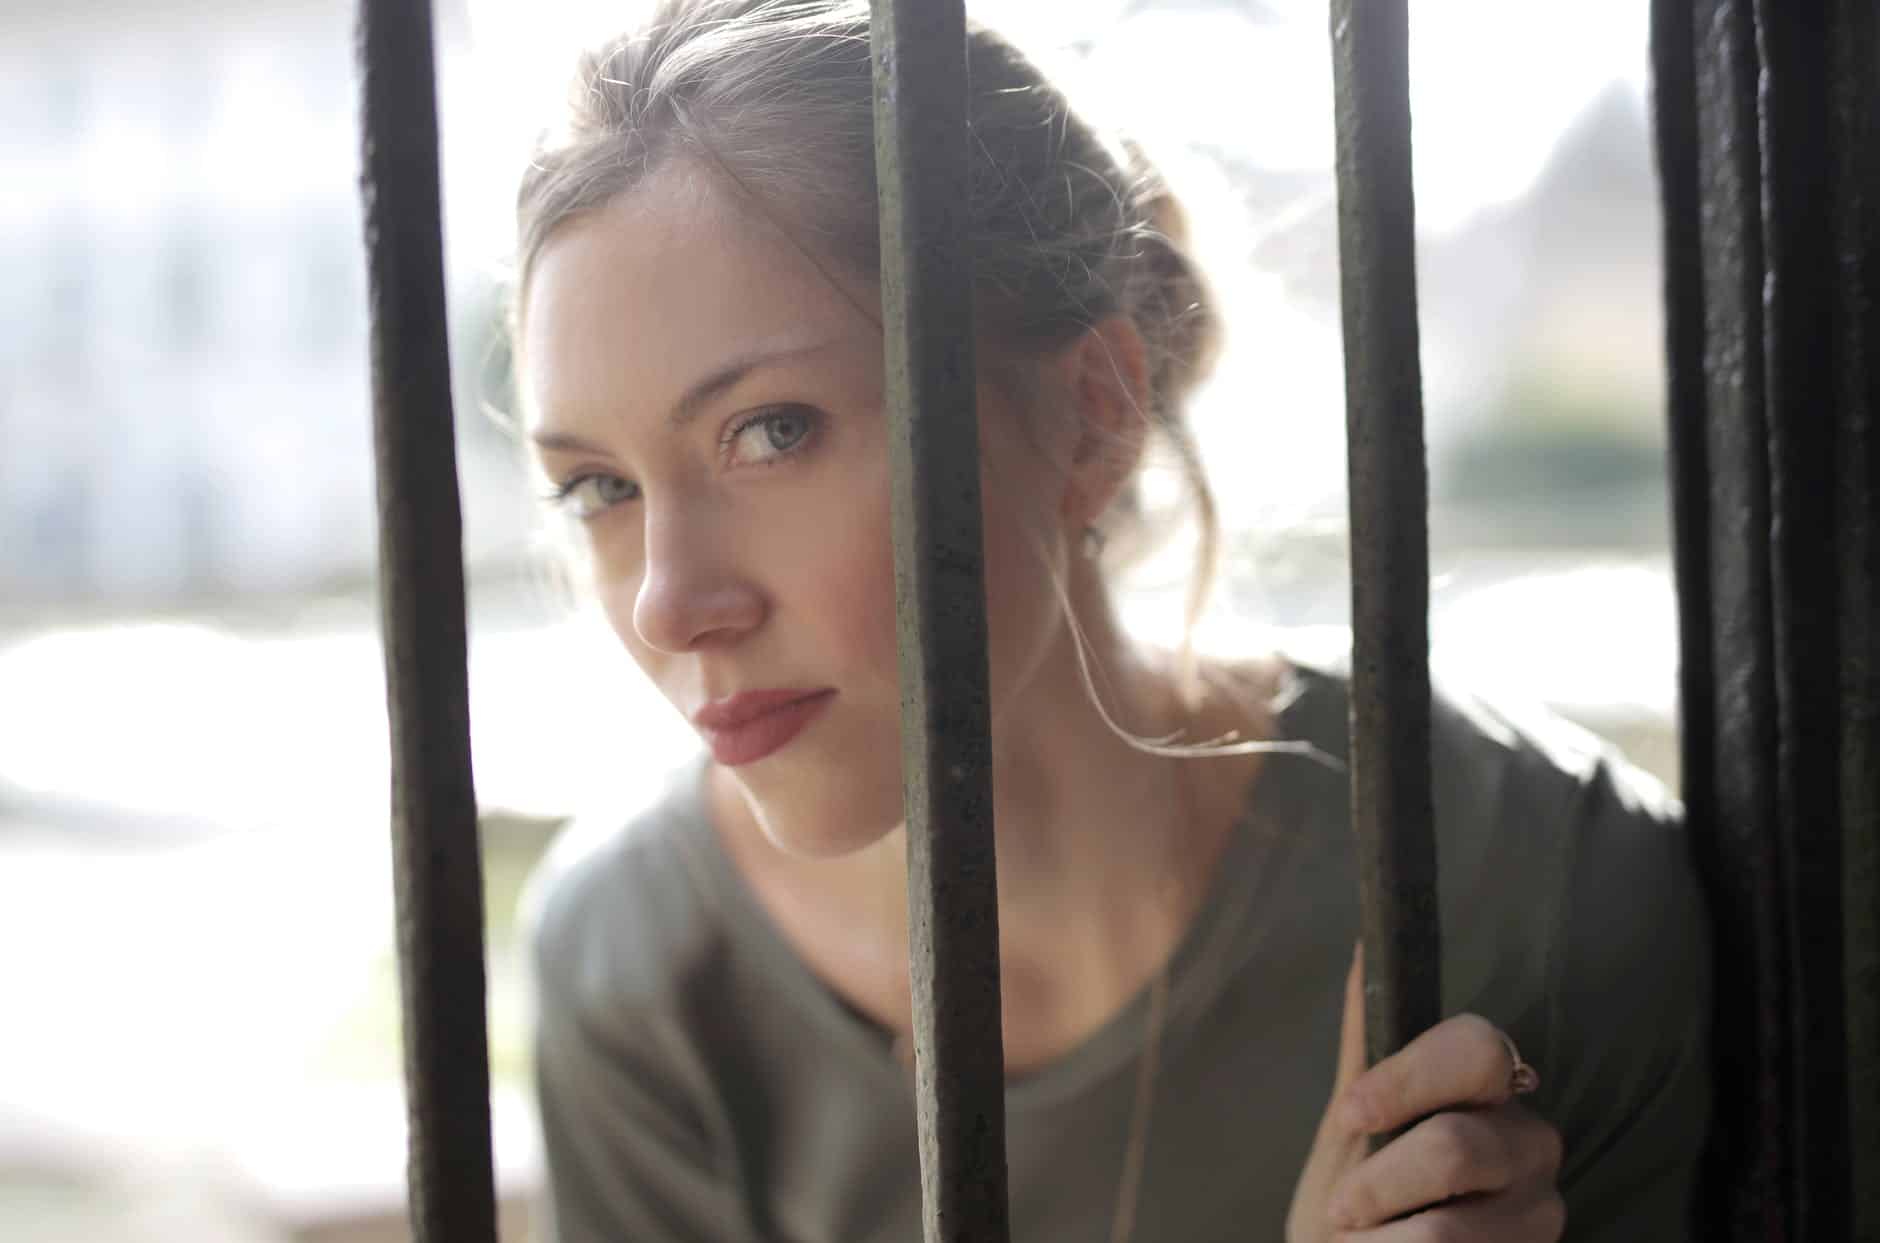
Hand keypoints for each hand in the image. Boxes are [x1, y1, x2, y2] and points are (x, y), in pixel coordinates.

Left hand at [1286, 947, 1564, 1240]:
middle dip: (1379, 1184)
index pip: (1475, 1048)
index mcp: (1487, 1087)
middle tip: (1342, 1209)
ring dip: (1379, 1239)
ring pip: (1449, 1229)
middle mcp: (1529, 1139)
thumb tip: (1363, 945)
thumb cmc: (1356, 1197)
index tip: (1349, 1116)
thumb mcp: (1351, 1123)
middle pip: (1456, 1146)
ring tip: (1358, 1241)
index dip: (1406, 1081)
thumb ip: (1366, 1047)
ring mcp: (1539, 1209)